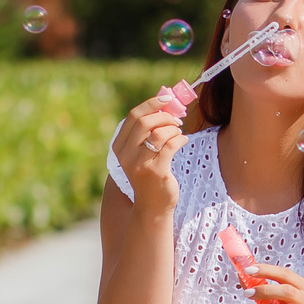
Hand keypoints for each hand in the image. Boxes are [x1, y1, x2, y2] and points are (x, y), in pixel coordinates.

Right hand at [113, 89, 188, 207]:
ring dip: (173, 129)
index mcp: (120, 146)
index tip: (167, 98)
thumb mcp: (143, 151)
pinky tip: (183, 141)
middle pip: (144, 122)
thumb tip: (165, 98)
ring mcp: (140, 164)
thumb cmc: (151, 173)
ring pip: (159, 133)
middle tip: (177, 119)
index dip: (151, 104)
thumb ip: (149, 128)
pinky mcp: (156, 171)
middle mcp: (126, 154)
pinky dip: (180, 139)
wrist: (152, 205)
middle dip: (165, 116)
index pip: (133, 116)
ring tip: (179, 132)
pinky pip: (170, 146)